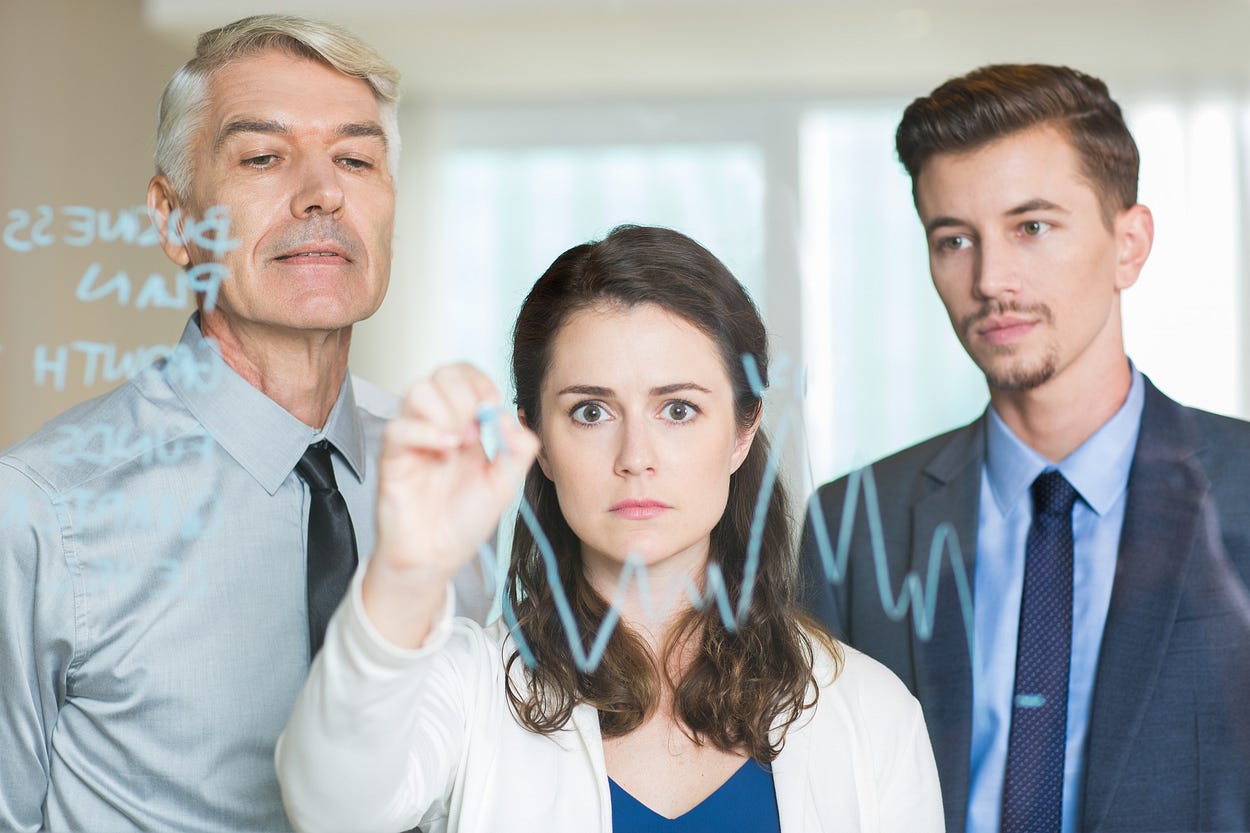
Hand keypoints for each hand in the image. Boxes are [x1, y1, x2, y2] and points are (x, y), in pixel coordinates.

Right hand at [363, 363, 538, 646]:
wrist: (437, 556)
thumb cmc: (463, 520)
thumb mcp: (506, 484)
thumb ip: (519, 450)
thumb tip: (510, 417)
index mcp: (465, 424)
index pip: (465, 376)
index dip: (480, 381)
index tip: (492, 404)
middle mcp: (437, 424)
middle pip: (441, 374)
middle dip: (465, 393)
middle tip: (475, 426)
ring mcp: (414, 438)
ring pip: (417, 391)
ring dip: (446, 410)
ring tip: (460, 442)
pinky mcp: (393, 456)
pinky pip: (400, 427)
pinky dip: (427, 433)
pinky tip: (445, 451)